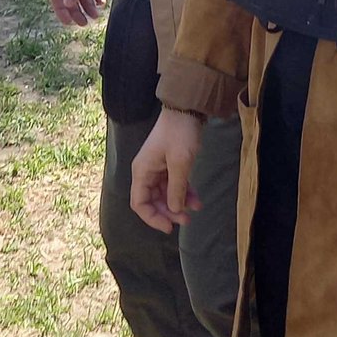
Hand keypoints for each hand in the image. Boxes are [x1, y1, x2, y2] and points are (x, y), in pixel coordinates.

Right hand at [130, 108, 203, 232]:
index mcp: (142, 171)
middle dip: (169, 212)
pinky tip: (197, 200)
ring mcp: (158, 168)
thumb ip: (176, 189)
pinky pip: (174, 184)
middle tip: (187, 220)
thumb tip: (174, 211)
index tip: (169, 227)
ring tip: (195, 210)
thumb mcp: (180, 163)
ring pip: (165, 194)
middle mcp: (146, 171)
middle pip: (152, 201)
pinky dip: (184, 192)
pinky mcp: (170, 164)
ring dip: (179, 203)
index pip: (139, 203)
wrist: (188, 109)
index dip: (152, 218)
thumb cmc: (180, 133)